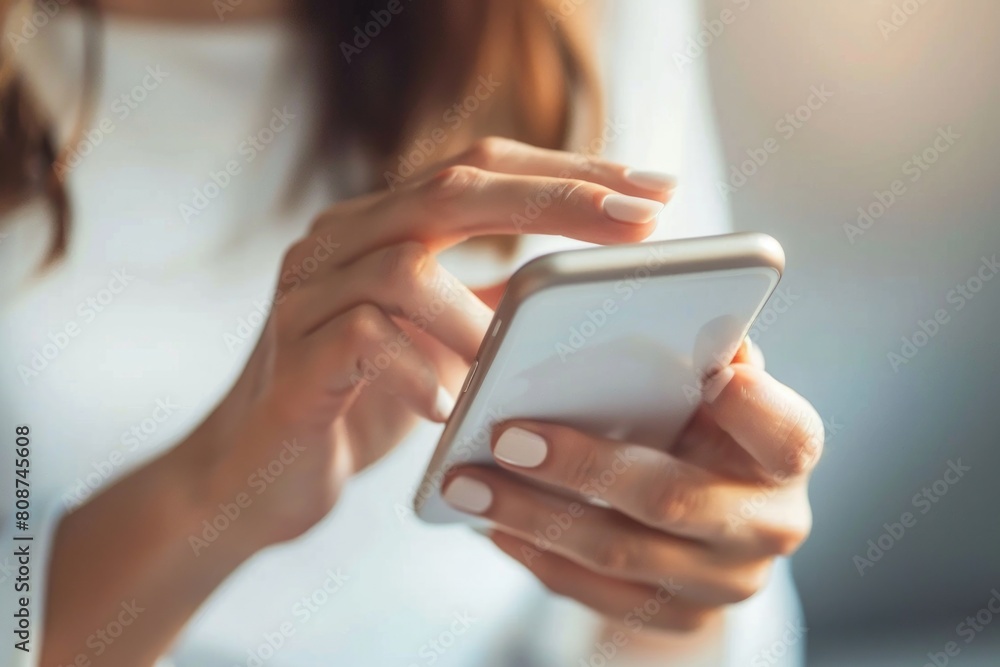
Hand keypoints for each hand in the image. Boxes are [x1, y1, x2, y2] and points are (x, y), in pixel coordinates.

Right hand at [177, 138, 674, 552]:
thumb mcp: (441, 343)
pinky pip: (362, 340)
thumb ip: (496, 306)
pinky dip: (418, 369)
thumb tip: (593, 292)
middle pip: (451, 190)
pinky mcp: (292, 357)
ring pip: (403, 265)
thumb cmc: (362, 403)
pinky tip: (449, 405)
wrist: (258, 473)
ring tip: (514, 360)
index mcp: (380, 226)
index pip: (479, 168)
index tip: (652, 191)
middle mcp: (339, 240)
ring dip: (475, 316)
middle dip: (553, 200)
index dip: (567, 171)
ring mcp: (307, 293)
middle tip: (637, 225)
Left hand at [442, 339, 822, 632]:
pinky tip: (494, 525)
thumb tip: (673, 312)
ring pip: (618, 555)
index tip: (713, 372)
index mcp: (786, 453)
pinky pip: (597, 597)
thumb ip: (699, 354)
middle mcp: (769, 526)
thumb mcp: (715, 388)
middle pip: (671, 499)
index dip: (754, 406)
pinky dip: (539, 558)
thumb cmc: (704, 429)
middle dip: (581, 466)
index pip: (787, 433)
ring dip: (532, 516)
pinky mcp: (681, 619)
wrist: (718, 528)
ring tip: (467, 483)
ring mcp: (725, 583)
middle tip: (506, 437)